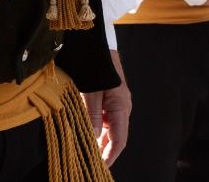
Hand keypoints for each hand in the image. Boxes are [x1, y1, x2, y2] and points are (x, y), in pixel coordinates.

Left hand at [82, 50, 131, 165]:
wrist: (97, 39)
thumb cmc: (95, 62)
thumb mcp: (90, 90)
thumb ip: (92, 114)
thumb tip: (95, 137)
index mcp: (121, 106)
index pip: (119, 140)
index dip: (110, 156)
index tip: (100, 168)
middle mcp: (122, 105)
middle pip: (116, 135)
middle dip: (104, 150)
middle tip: (90, 162)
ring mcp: (117, 100)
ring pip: (109, 126)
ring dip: (99, 138)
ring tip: (86, 150)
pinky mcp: (110, 94)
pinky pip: (105, 116)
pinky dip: (97, 125)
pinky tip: (86, 130)